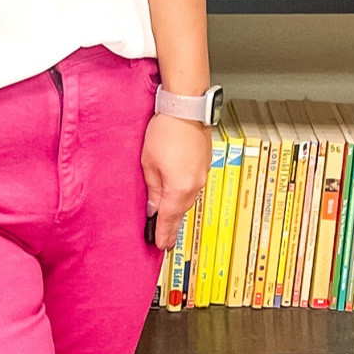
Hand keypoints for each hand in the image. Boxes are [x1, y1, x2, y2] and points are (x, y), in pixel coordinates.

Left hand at [142, 113, 212, 251]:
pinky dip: (184, 194)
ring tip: (168, 218)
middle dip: (171, 225)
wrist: (186, 107)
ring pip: (188, 199)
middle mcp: (194, 185)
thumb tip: (154, 208)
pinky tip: (177, 193)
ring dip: (178, 209)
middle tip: (163, 238)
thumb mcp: (148, 164)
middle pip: (181, 211)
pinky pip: (193, 186)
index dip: (164, 234)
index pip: (169, 219)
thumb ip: (152, 190)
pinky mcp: (204, 164)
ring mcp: (202, 174)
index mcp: (179, 188)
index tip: (160, 246)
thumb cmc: (165, 130)